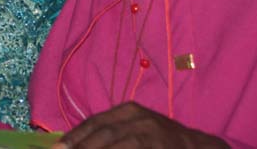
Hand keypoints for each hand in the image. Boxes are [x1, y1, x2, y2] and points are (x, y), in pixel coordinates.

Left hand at [53, 102, 229, 148]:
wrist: (199, 147)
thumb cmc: (160, 139)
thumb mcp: (134, 127)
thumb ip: (109, 132)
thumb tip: (72, 144)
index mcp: (130, 111)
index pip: (96, 123)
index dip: (75, 136)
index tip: (57, 148)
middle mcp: (141, 120)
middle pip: (105, 134)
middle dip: (82, 147)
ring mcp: (153, 136)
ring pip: (121, 145)